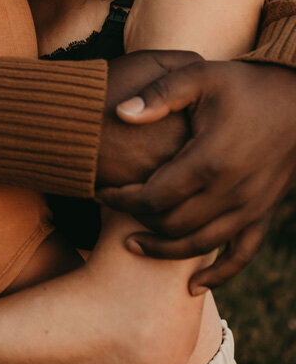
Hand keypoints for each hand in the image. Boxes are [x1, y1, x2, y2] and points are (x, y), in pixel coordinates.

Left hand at [102, 60, 295, 290]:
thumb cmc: (243, 84)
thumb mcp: (200, 77)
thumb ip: (159, 95)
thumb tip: (120, 114)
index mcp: (210, 159)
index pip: (154, 196)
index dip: (122, 199)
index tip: (101, 191)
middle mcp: (231, 191)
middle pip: (171, 225)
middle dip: (136, 221)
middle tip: (113, 210)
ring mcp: (250, 207)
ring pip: (199, 245)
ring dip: (163, 251)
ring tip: (133, 244)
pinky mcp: (263, 213)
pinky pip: (241, 255)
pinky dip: (217, 275)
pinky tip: (193, 286)